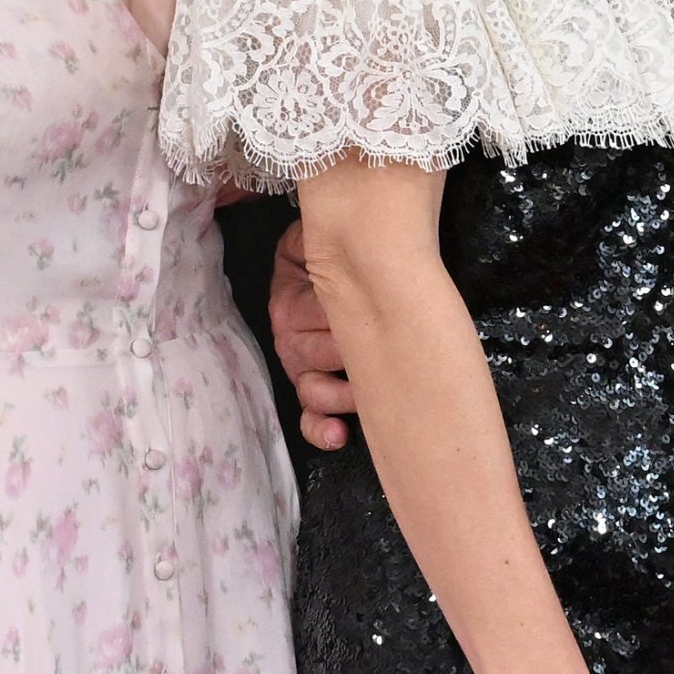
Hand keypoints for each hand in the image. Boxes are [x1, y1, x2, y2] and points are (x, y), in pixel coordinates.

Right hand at [268, 220, 357, 449]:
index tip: (378, 316)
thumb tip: (339, 243)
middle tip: (384, 347)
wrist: (340, 265)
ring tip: (368, 391)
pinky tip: (339, 434)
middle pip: (315, 354)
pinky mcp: (314, 391)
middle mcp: (290, 333)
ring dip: (343, 395)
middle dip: (352, 353)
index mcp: (289, 297)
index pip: (311, 314)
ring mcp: (301, 365)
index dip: (346, 317)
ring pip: (313, 388)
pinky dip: (321, 428)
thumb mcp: (317, 240)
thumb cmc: (342, 256)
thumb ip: (315, 242)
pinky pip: (309, 416)